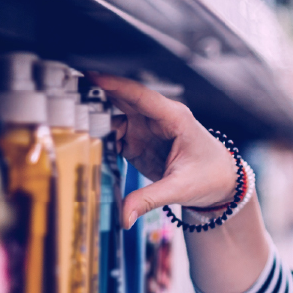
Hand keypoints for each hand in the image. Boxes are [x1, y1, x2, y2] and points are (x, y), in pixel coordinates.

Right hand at [87, 74, 239, 225]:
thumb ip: (149, 200)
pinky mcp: (139, 142)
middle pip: (122, 99)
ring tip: (74, 123)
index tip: (92, 77)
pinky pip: (114, 134)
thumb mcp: (180, 188)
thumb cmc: (211, 175)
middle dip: (98, 95)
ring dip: (96, 119)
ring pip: (114, 115)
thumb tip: (124, 216)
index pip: (141, 95)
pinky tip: (89, 143)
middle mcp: (157, 118)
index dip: (115, 84)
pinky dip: (101, 137)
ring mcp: (146, 129)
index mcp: (174, 118)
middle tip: (70, 93)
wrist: (221, 184)